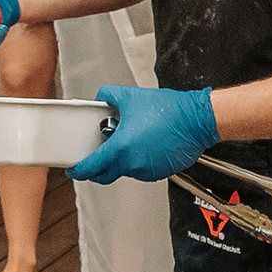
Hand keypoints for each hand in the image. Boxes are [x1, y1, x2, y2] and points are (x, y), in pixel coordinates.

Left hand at [67, 84, 217, 184]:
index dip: (78, 170)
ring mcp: (148, 170)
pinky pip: (143, 170)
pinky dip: (140, 161)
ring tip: (131, 141)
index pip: (90, 168)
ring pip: (126, 171)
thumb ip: (108, 96)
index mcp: (120, 148)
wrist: (198, 120)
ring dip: (122, 161)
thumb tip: (100, 99)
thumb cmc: (170, 111)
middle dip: (97, 169)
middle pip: (106, 174)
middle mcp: (133, 164)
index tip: (74, 169)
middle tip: (96, 158)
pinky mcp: (161, 172)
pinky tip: (147, 145)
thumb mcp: (131, 96)